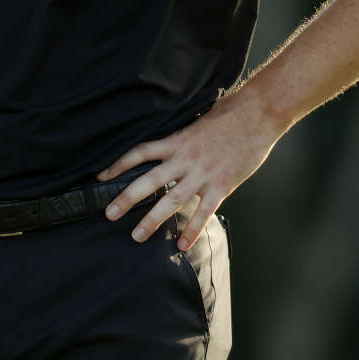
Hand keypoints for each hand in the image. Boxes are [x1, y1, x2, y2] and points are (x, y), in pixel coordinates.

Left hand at [98, 91, 281, 249]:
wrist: (259, 115)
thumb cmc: (231, 113)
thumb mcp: (199, 119)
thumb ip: (183, 135)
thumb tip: (170, 142)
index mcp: (177, 140)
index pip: (140, 152)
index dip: (118, 164)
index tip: (100, 176)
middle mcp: (185, 159)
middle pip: (148, 180)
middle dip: (126, 198)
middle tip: (109, 214)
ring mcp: (203, 174)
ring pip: (171, 200)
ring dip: (152, 220)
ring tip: (137, 236)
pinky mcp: (221, 185)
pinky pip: (203, 212)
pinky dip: (192, 230)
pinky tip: (182, 246)